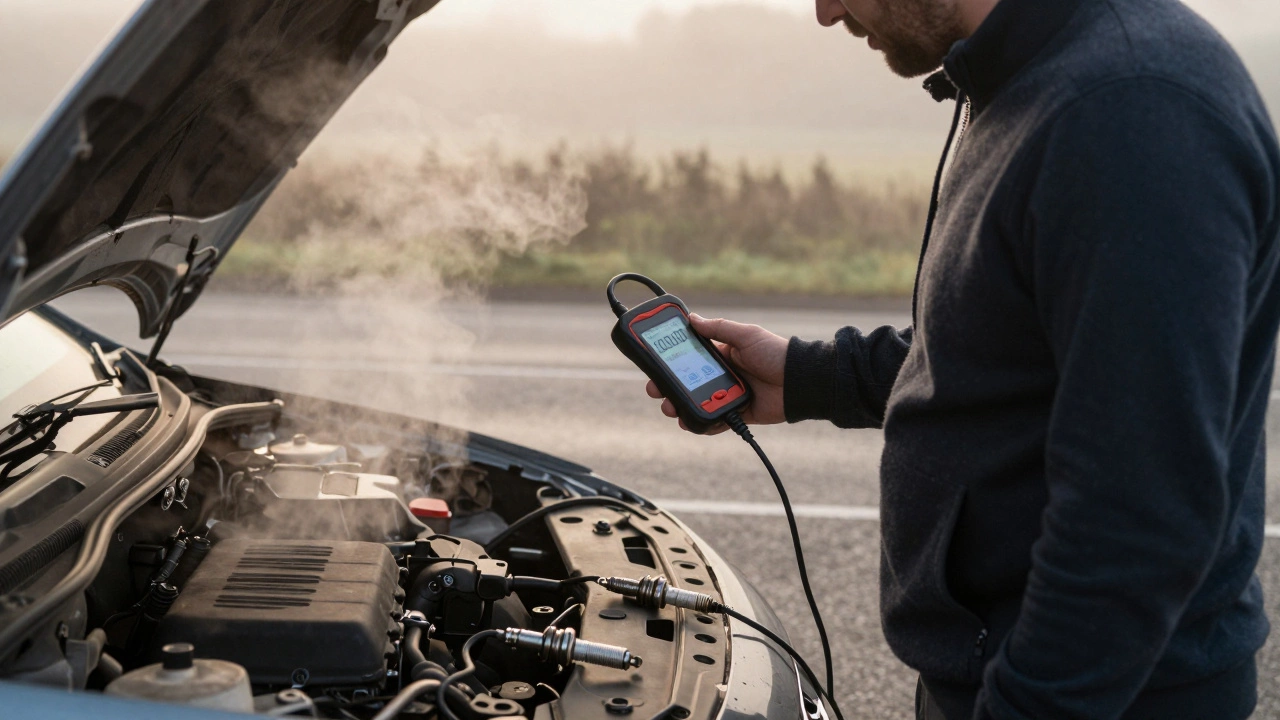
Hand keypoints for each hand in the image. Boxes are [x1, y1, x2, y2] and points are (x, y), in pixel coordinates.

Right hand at [645, 314, 787, 433]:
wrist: (801, 381)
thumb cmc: (776, 353)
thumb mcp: (746, 335)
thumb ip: (719, 329)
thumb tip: (692, 318)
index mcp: (722, 353)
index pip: (690, 357)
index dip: (671, 361)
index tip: (654, 363)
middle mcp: (722, 374)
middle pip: (687, 382)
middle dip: (668, 387)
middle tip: (655, 390)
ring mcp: (727, 394)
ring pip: (696, 403)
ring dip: (679, 407)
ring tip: (671, 409)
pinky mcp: (736, 413)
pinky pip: (714, 421)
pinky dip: (702, 424)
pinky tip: (690, 422)